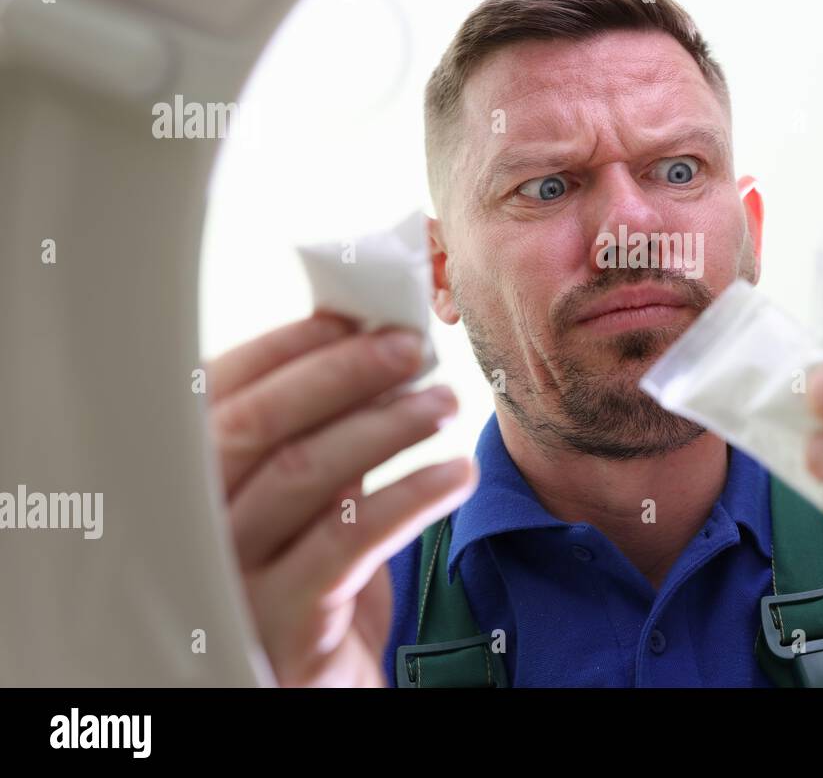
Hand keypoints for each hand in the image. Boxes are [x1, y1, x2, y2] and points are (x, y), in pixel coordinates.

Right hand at [205, 312, 476, 686]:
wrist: (315, 689)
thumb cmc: (307, 578)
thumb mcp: (304, 500)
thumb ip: (314, 431)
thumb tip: (366, 339)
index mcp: (183, 481)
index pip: (218, 392)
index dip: (290, 347)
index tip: (356, 316)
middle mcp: (189, 527)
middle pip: (259, 425)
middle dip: (341, 373)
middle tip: (410, 348)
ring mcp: (229, 579)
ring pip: (304, 475)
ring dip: (386, 426)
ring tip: (445, 403)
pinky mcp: (281, 624)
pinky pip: (348, 542)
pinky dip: (410, 497)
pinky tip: (457, 474)